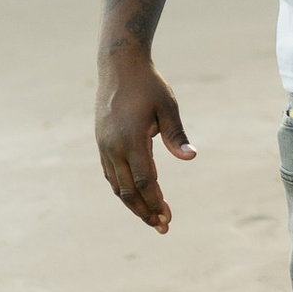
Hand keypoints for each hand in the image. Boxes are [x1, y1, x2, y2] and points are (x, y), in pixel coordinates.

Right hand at [94, 46, 193, 229]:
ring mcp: (104, 145)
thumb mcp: (168, 107)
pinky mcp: (101, 142)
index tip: (168, 217)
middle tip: (163, 226)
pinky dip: (122, 189)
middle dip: (145, 211)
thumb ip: (176, 135)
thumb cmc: (148, 85)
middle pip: (128, 190)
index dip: (156, 201)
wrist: (119, 66)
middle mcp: (114, 146)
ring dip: (133, 204)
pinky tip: (134, 197)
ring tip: (150, 218)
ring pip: (117, 185)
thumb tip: (191, 158)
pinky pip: (110, 174)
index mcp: (131, 139)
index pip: (145, 181)